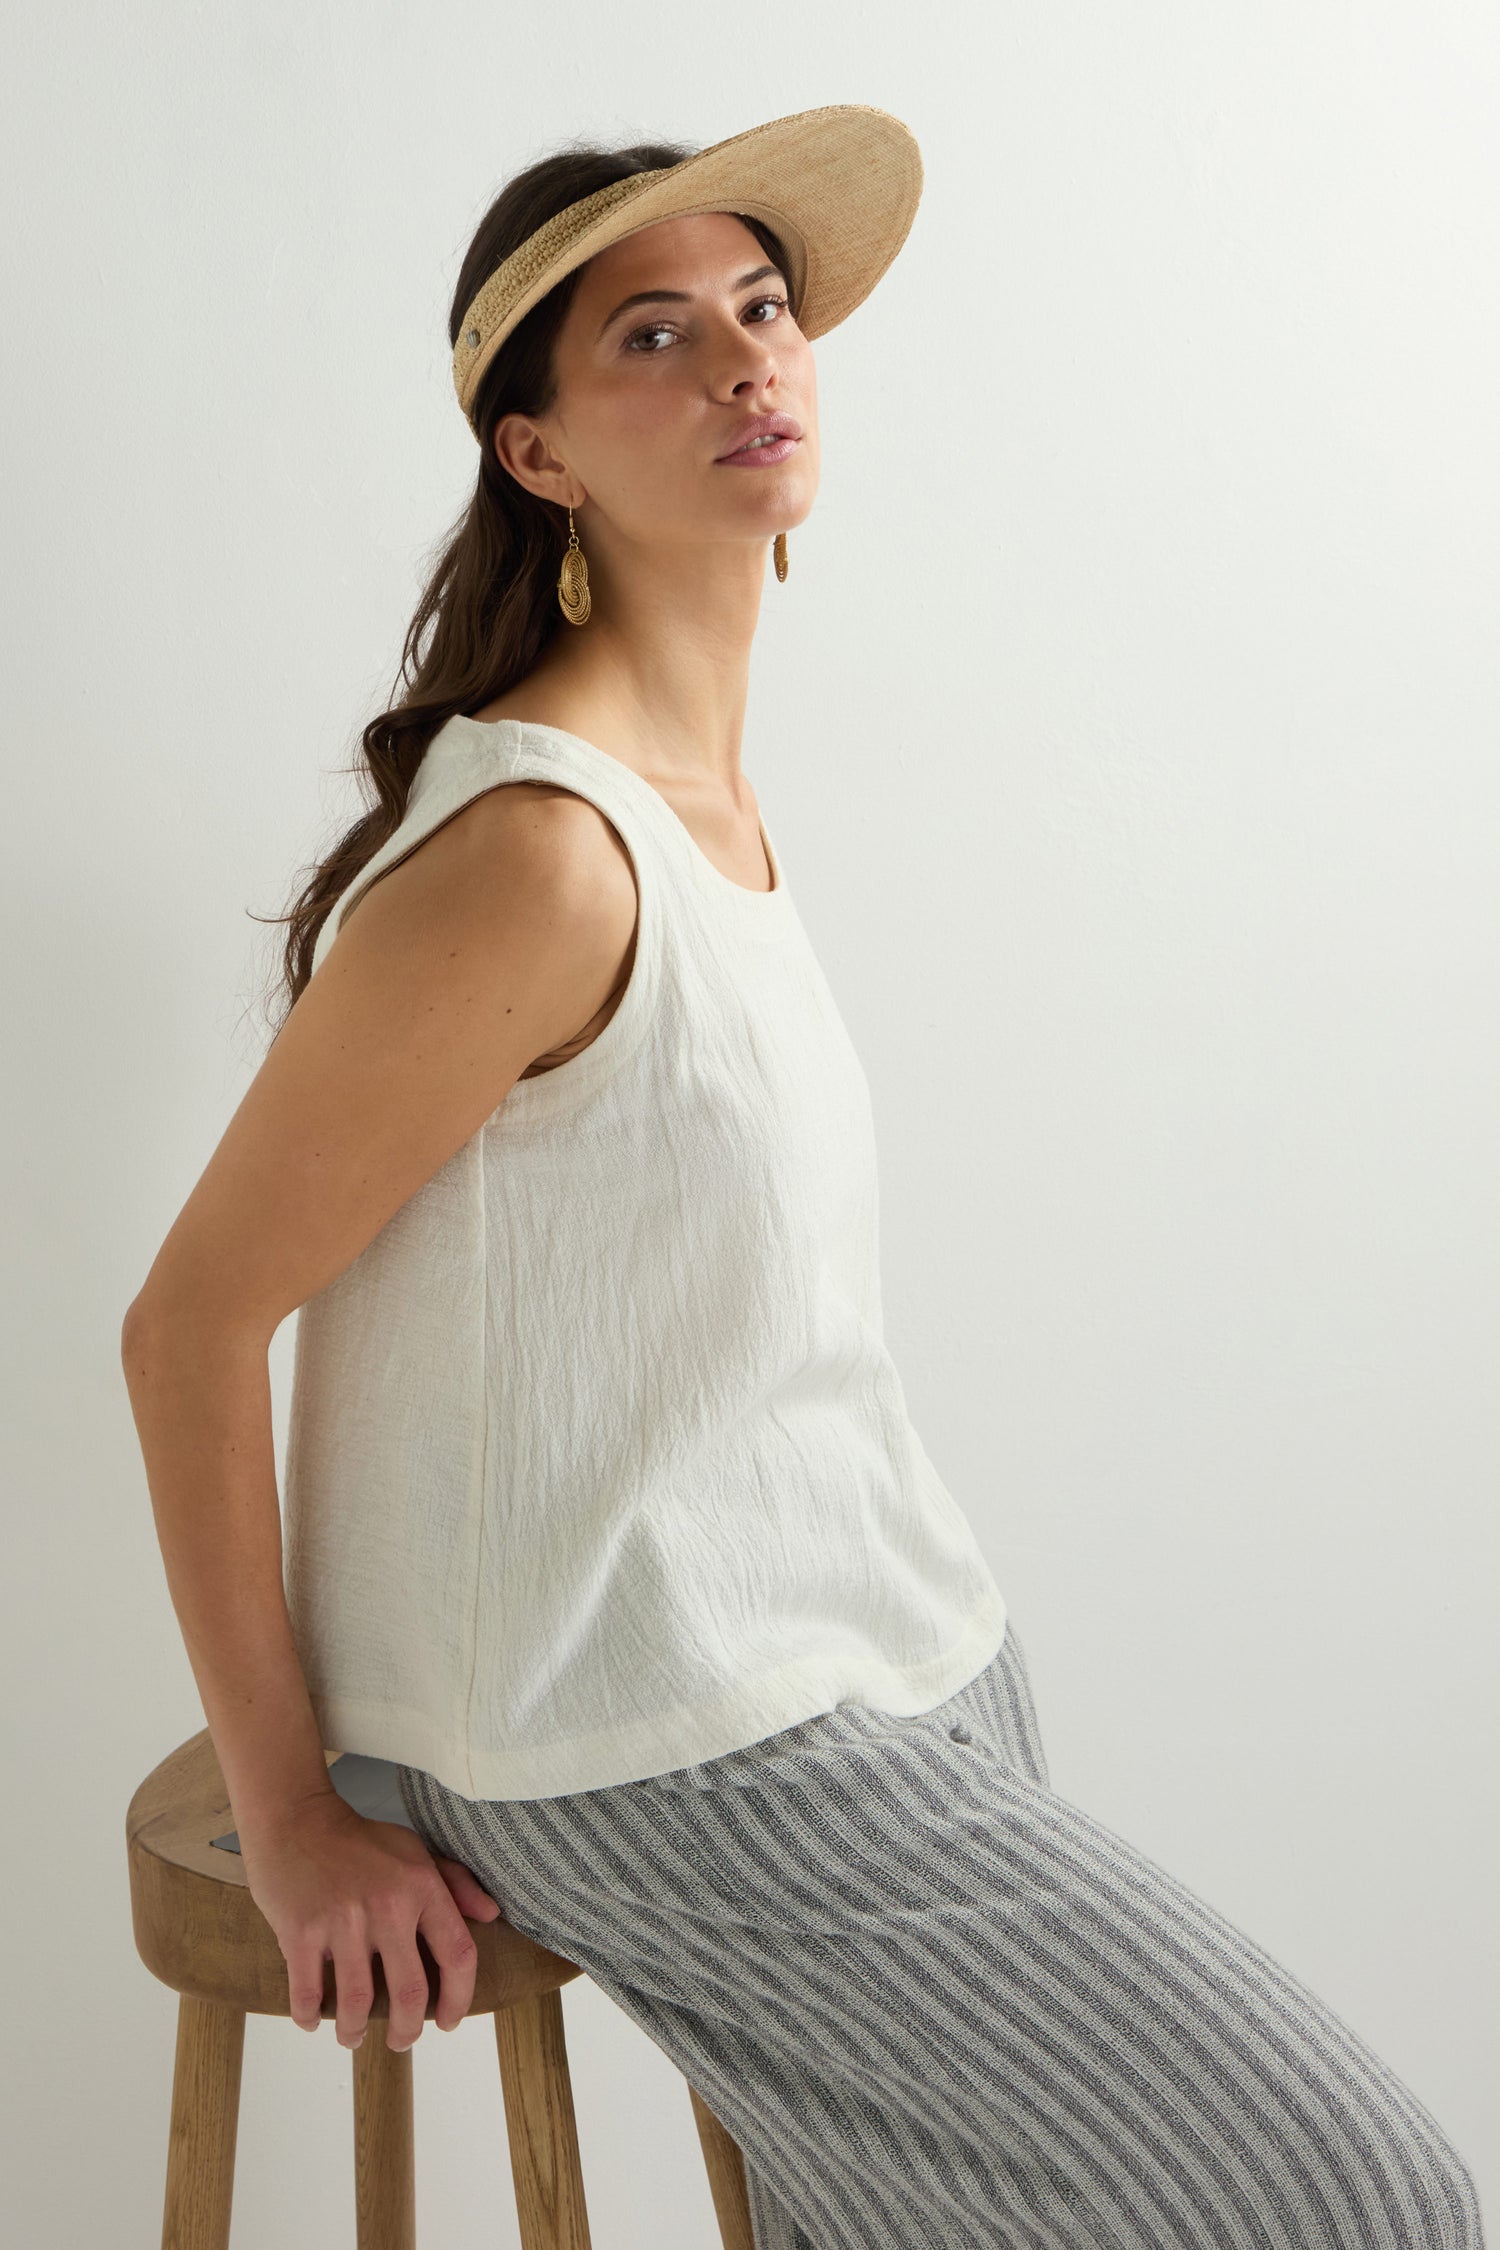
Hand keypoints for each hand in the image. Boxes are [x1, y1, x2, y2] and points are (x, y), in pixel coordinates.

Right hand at [238, 1787, 503, 2050]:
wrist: (296, 1819)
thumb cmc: (359, 1841)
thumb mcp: (415, 1851)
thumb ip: (456, 1883)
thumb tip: (490, 1916)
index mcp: (421, 1886)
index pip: (458, 1955)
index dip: (458, 1999)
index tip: (448, 2021)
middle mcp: (388, 1906)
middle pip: (410, 1993)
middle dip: (407, 2031)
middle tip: (401, 2041)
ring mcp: (343, 1921)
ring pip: (357, 2004)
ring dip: (354, 2031)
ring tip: (352, 2036)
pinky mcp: (301, 1933)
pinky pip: (309, 1995)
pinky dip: (311, 2017)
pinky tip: (313, 2020)